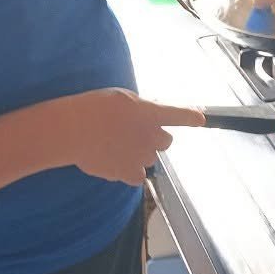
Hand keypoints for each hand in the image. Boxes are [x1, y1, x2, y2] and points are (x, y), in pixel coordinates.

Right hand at [63, 88, 204, 185]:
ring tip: (116, 145)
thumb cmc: (94, 108)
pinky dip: (129, 170)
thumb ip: (140, 108)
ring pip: (149, 158)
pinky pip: (137, 176)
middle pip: (165, 141)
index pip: (179, 116)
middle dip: (154, 137)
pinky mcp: (128, 174)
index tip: (200, 119)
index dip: (191, 117)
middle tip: (133, 132)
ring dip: (139, 153)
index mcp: (151, 114)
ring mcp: (141, 158)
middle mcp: (151, 137)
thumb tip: (146, 116)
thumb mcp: (121, 97)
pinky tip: (114, 160)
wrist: (74, 131)